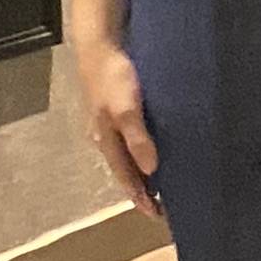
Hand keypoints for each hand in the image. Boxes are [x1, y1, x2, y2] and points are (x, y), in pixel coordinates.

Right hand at [76, 36, 163, 217]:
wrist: (98, 44)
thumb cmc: (112, 76)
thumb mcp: (126, 108)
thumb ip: (137, 138)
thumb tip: (151, 170)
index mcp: (107, 141)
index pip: (126, 179)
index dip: (141, 198)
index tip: (158, 216)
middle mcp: (105, 137)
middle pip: (125, 170)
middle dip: (142, 188)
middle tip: (163, 204)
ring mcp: (108, 123)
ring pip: (127, 155)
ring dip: (142, 170)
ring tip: (162, 181)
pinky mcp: (115, 108)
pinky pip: (130, 138)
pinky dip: (141, 150)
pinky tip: (153, 146)